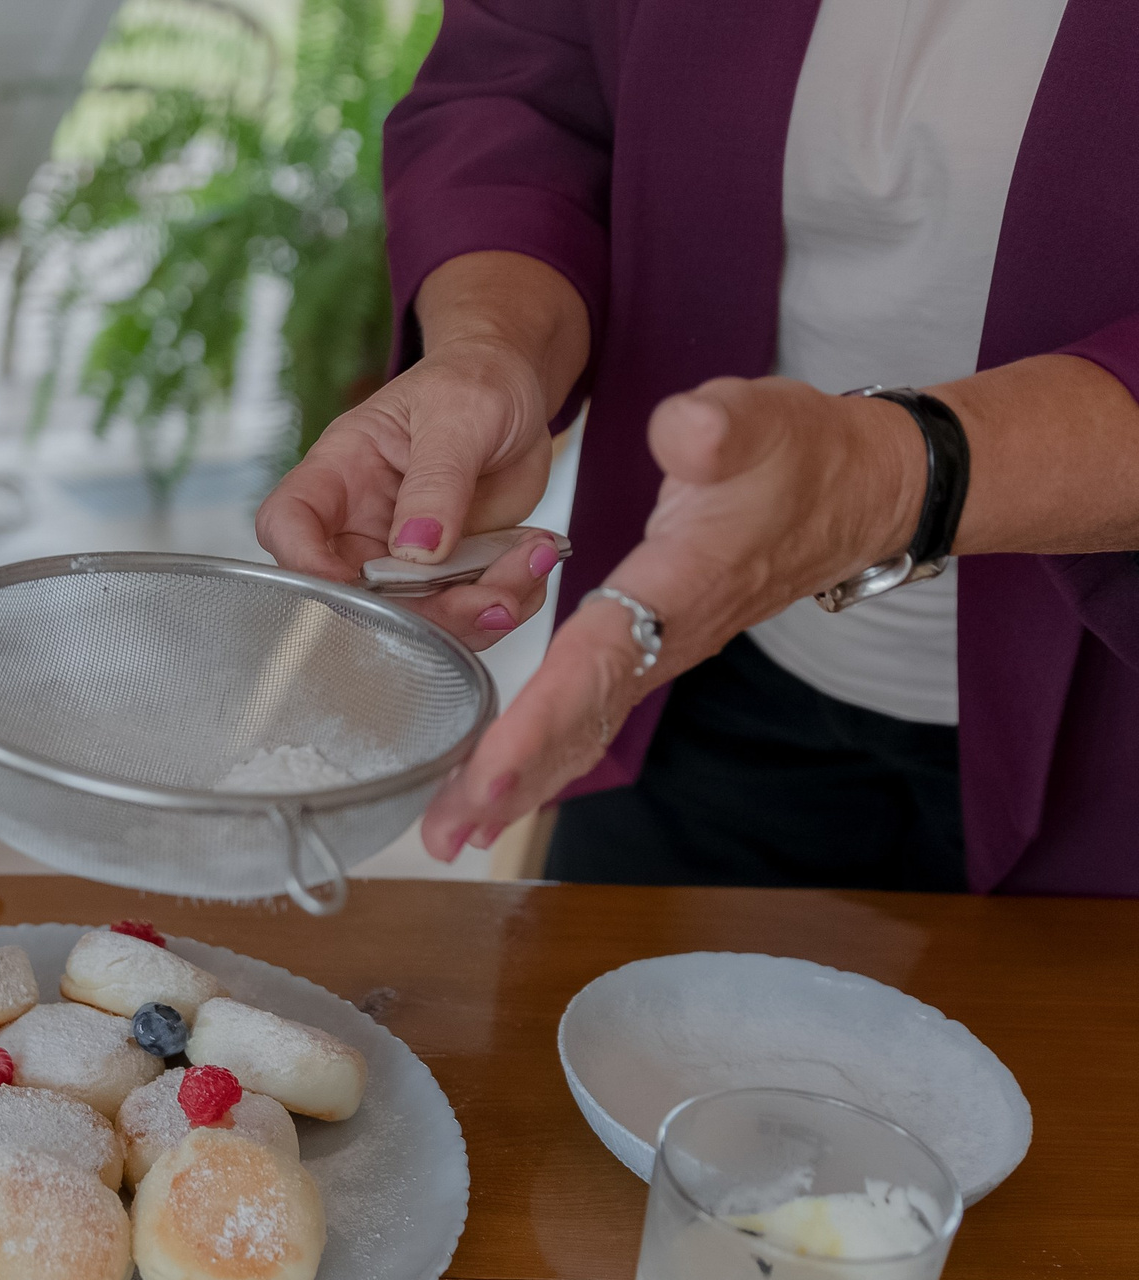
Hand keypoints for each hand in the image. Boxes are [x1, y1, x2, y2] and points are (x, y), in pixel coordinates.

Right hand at [254, 334, 563, 646]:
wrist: (514, 390)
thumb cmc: (471, 382)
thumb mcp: (458, 415)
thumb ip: (437, 481)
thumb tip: (416, 551)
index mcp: (339, 472)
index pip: (287, 524)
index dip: (305, 564)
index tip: (358, 585)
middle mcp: (359, 525)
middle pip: (356, 596)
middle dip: (425, 612)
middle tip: (491, 598)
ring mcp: (402, 557)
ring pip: (417, 617)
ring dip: (476, 612)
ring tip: (530, 563)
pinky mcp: (446, 573)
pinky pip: (466, 610)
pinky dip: (509, 598)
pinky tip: (535, 557)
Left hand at [420, 377, 922, 856]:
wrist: (856, 491)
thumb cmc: (799, 456)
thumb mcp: (761, 421)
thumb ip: (717, 429)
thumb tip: (683, 428)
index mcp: (675, 589)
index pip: (594, 665)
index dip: (539, 720)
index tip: (485, 772)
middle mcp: (663, 640)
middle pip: (577, 724)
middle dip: (510, 783)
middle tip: (446, 836)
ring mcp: (658, 655)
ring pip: (581, 732)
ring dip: (518, 785)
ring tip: (453, 833)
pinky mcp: (650, 655)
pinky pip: (589, 718)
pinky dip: (543, 760)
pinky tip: (500, 790)